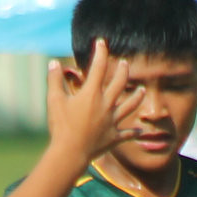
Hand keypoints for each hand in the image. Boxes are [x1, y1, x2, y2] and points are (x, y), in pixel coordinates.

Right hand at [45, 40, 141, 162]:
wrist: (70, 153)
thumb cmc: (60, 127)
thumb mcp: (54, 101)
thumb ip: (55, 80)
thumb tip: (54, 63)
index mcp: (91, 94)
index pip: (98, 67)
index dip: (101, 52)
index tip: (102, 43)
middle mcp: (105, 104)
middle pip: (120, 83)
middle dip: (123, 70)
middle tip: (124, 63)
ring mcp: (112, 121)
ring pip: (130, 105)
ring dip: (137, 96)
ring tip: (142, 90)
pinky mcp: (114, 137)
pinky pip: (127, 134)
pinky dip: (134, 132)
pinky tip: (141, 131)